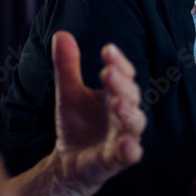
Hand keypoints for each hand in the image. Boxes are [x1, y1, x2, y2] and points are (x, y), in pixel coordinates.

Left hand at [47, 31, 145, 195]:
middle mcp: (123, 113)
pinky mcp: (117, 160)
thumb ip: (67, 66)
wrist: (68, 162)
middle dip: (122, 83)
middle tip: (109, 73)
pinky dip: (130, 150)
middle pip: (131, 95)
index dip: (118, 62)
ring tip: (117, 103)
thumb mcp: (68, 93)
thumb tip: (61, 33)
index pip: (123, 73)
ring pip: (134, 123)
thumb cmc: (76, 124)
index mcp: (114, 93)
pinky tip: (127, 144)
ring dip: (128, 112)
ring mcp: (122, 136)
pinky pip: (129, 155)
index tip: (107, 50)